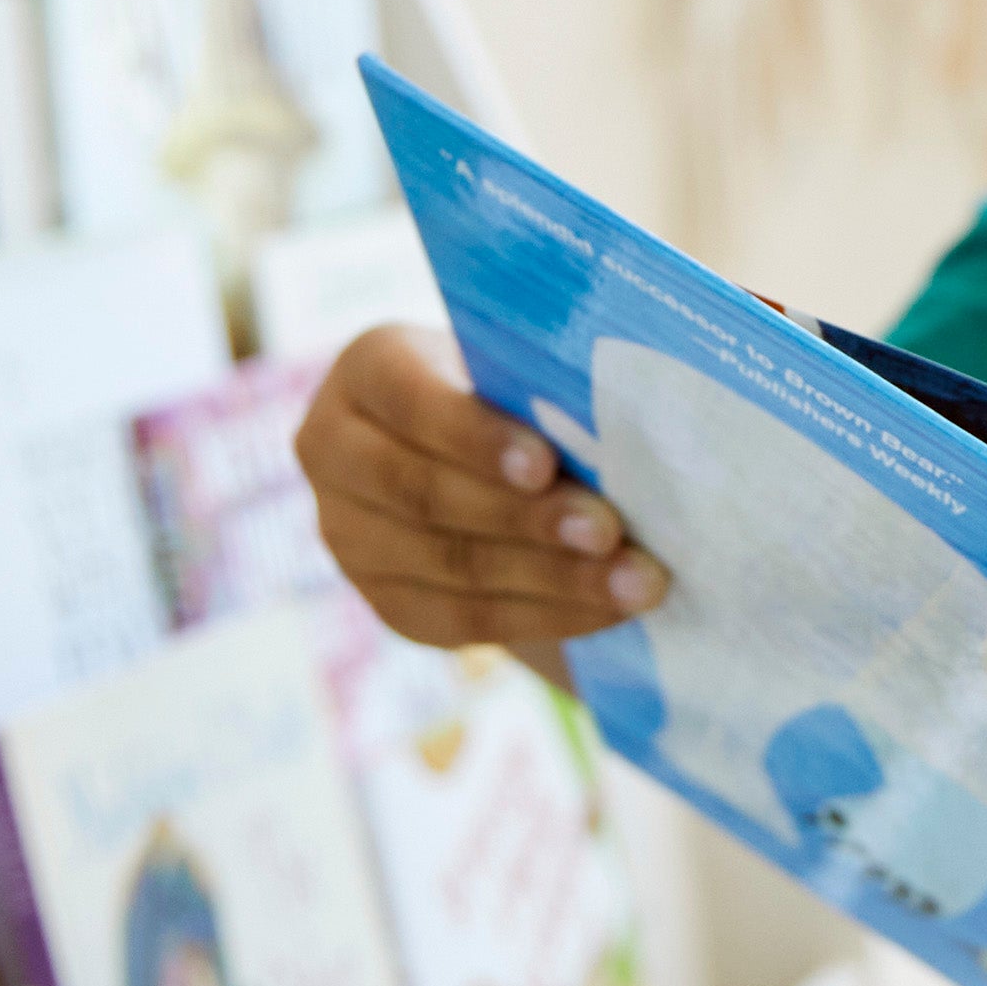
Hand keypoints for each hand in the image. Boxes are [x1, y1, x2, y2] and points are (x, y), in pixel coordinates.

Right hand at [294, 323, 669, 674]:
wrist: (474, 457)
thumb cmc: (515, 391)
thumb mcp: (516, 365)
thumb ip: (551, 380)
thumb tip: (652, 397)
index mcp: (368, 370)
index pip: (410, 402)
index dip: (475, 437)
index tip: (547, 463)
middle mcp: (334, 451)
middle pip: (424, 495)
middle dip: (525, 519)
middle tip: (611, 531)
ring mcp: (349, 534)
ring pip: (449, 566)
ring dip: (553, 579)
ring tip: (638, 583)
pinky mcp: (386, 600)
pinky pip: (463, 620)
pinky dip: (544, 615)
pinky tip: (607, 610)